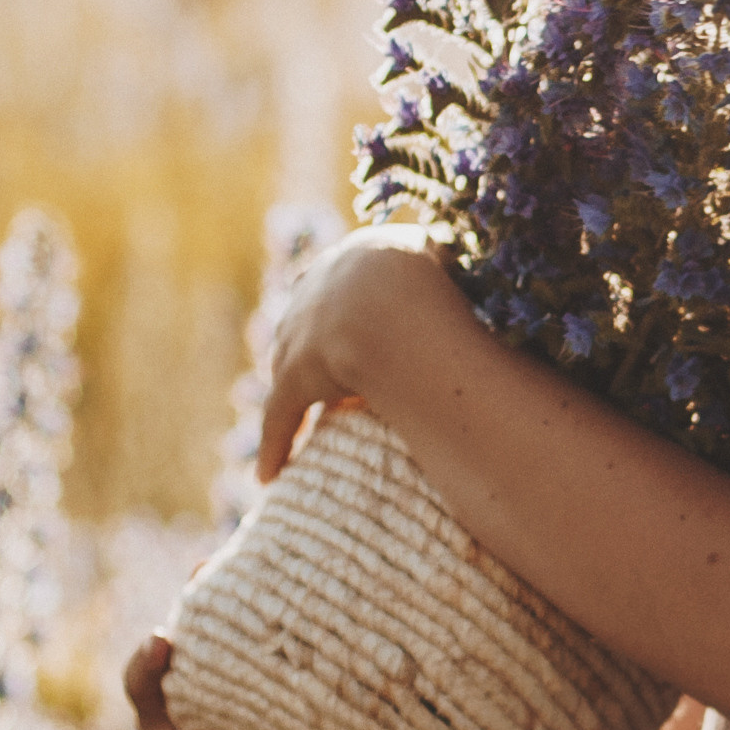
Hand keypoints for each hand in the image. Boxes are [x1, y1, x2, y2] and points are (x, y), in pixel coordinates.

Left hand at [258, 222, 459, 481]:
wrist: (403, 318)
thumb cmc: (446, 287)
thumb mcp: (453, 258)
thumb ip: (448, 259)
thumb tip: (461, 258)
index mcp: (361, 253)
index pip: (350, 271)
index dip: (354, 298)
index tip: (362, 316)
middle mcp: (321, 283)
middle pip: (310, 313)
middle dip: (313, 338)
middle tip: (331, 367)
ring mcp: (301, 328)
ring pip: (286, 361)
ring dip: (290, 387)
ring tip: (302, 415)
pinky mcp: (293, 374)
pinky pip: (280, 416)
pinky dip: (275, 445)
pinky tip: (268, 476)